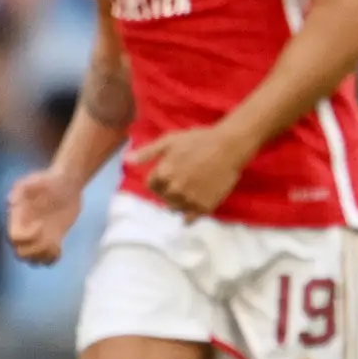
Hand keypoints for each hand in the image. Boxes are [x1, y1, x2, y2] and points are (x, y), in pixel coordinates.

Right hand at [5, 166, 86, 263]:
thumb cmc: (48, 180)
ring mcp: (38, 237)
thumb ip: (22, 189)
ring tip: (55, 246)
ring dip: (42, 257)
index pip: (14, 238)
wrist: (66, 183)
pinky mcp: (51, 240)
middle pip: (20, 253)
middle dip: (34, 251)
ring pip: (32, 259)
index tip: (41, 225)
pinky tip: (59, 247)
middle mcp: (25, 230)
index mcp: (17, 219)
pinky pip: (46, 259)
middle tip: (50, 240)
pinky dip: (52, 258)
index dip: (27, 237)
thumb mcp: (34, 180)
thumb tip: (12, 202)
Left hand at [131, 121, 252, 215]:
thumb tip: (127, 160)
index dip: (158, 180)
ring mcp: (189, 200)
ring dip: (179, 202)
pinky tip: (192, 210)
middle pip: (163, 198)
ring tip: (190, 192)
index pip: (151, 186)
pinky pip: (190, 219)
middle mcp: (174, 190)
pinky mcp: (205, 206)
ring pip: (176, 208)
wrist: (230, 146)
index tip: (169, 175)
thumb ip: (147, 152)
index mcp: (163, 174)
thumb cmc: (199, 139)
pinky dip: (189, 216)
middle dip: (169, 191)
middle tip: (182, 181)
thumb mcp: (170, 140)